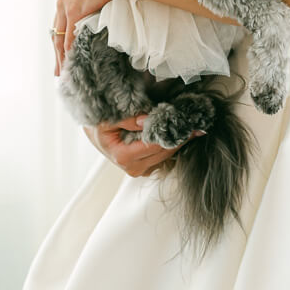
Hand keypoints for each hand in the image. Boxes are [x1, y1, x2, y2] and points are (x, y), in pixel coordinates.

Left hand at [52, 0, 119, 74]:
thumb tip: (106, 1)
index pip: (60, 22)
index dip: (60, 37)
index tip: (62, 50)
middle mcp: (62, 2)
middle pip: (55, 33)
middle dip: (56, 52)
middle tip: (58, 70)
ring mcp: (67, 8)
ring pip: (59, 39)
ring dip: (61, 57)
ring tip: (62, 73)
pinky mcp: (75, 13)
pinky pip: (69, 38)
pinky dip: (69, 52)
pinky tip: (70, 63)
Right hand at [83, 115, 205, 176]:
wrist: (94, 133)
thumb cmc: (99, 125)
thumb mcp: (108, 119)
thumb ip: (128, 120)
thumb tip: (147, 120)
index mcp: (123, 157)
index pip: (156, 146)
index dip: (173, 135)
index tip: (188, 124)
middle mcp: (133, 168)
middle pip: (164, 153)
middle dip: (179, 138)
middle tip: (196, 124)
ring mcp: (140, 170)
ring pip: (166, 158)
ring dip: (177, 143)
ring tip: (190, 127)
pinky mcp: (144, 168)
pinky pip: (163, 159)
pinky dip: (171, 146)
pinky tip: (179, 134)